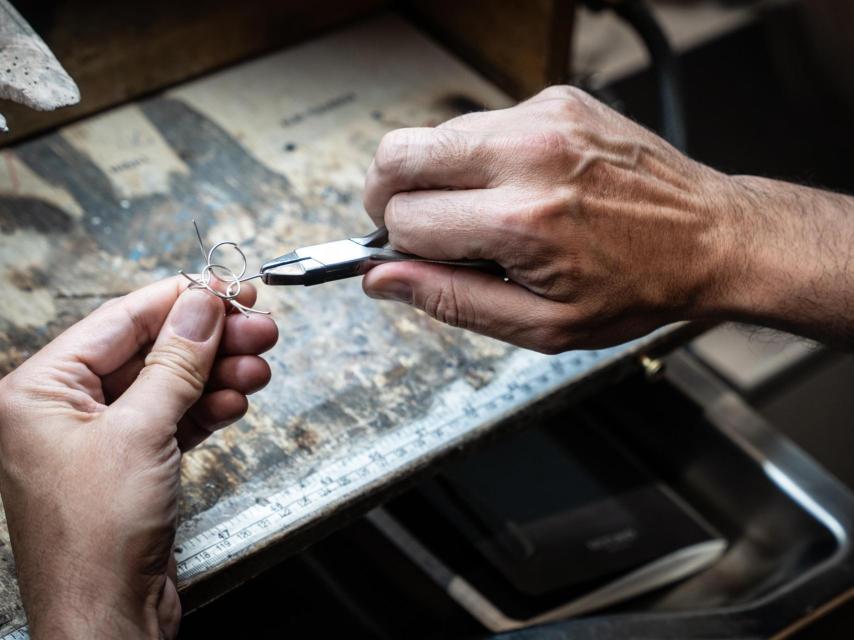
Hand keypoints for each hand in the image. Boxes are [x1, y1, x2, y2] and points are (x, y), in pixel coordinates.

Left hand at [0, 278, 277, 638]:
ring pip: (170, 386)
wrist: (108, 616)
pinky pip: (175, 419)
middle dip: (210, 341)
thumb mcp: (140, 432)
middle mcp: (66, 410)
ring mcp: (101, 438)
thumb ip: (176, 363)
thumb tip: (202, 305)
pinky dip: (209, 409)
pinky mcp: (133, 463)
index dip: (179, 300)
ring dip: (219, 375)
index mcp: (40, 391)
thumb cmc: (95, 537)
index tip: (226, 286)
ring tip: (260, 365)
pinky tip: (237, 400)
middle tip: (259, 326)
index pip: (119, 322)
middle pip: (151, 353)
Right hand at [362, 86, 740, 352]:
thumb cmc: (637, 288)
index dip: (401, 247)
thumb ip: (452, 301)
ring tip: (481, 211)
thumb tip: (383, 280)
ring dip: (438, 176)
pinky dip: (482, 157)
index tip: (416, 257)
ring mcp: (545, 119)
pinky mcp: (558, 101)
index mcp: (523, 222)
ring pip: (436, 136)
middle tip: (412, 223)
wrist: (712, 239)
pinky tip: (517, 185)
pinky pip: (484, 123)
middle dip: (388, 194)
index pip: (407, 219)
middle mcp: (530, 156)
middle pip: (399, 154)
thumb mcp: (543, 325)